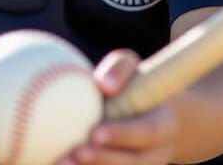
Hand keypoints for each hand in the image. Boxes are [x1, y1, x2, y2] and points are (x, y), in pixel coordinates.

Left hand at [60, 50, 176, 164]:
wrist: (144, 114)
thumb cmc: (132, 84)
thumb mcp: (131, 67)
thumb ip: (120, 68)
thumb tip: (103, 84)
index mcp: (164, 126)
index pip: (148, 133)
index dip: (123, 135)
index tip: (95, 133)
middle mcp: (156, 154)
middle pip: (133, 162)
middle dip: (103, 160)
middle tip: (76, 153)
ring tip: (61, 162)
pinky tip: (59, 164)